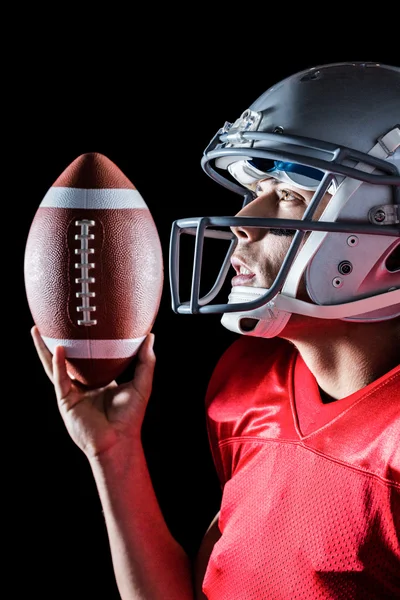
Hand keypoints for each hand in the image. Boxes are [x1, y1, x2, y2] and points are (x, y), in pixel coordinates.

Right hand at [31, 325, 155, 457]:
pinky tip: (58, 349)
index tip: (86, 323)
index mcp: (100, 381)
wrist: (118, 441)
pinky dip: (58, 364)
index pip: (89, 357)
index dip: (85, 342)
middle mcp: (83, 385)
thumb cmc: (130, 417)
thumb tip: (150, 336)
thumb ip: (146, 361)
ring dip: (45, 349)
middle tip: (53, 320)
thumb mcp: (141, 384)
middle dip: (57, 341)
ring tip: (37, 330)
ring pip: (55, 366)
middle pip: (67, 358)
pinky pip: (60, 379)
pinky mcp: (65, 401)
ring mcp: (72, 392)